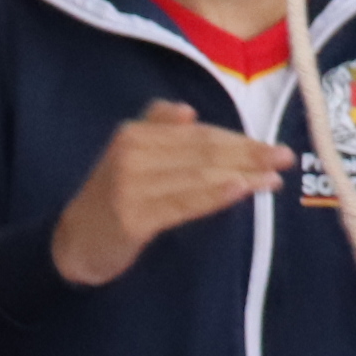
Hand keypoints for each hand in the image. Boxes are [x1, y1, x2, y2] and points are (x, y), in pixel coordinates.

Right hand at [52, 97, 292, 286]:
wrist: (71, 244)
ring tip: (272, 180)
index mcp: (136, 133)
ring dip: (241, 176)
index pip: (201, 135)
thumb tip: (189, 112)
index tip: (274, 148)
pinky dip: (214, 195)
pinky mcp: (133, 216)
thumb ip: (157, 128)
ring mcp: (131, 184)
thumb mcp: (130, 155)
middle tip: (285, 160)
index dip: (240, 141)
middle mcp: (133, 152)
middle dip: (249, 155)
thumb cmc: (111, 198)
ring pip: (198, 175)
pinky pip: (183, 202)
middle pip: (204, 151)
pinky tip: (240, 191)